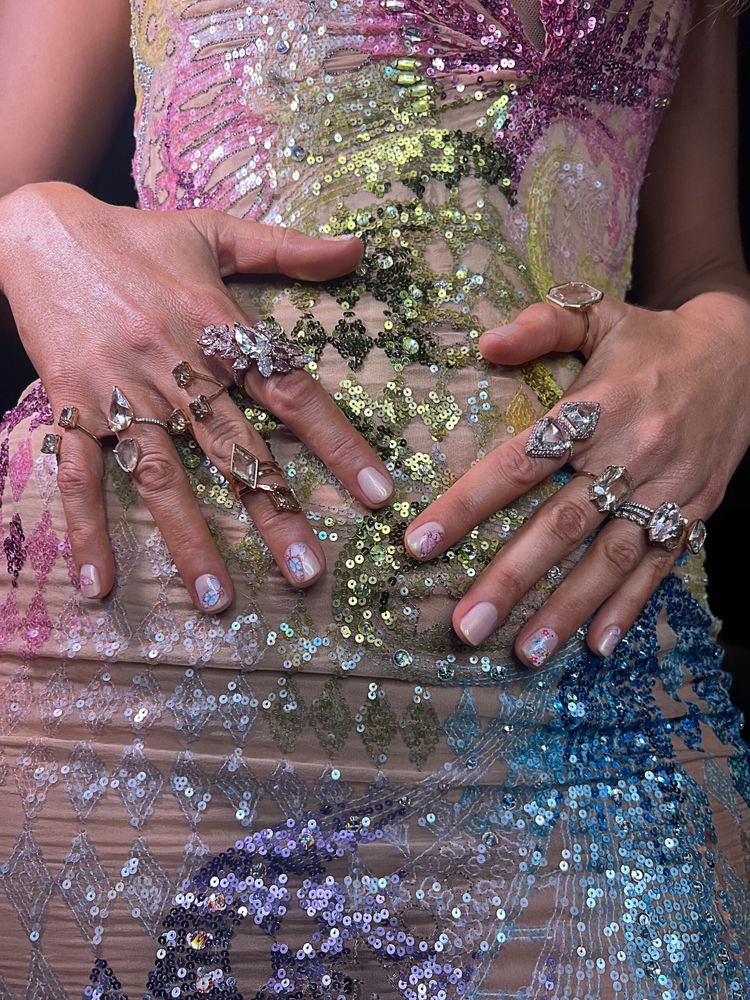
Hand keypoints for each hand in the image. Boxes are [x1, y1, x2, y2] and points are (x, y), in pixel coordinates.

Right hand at [0, 182, 393, 610]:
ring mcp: (120, 394)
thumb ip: (289, 249)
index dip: (338, 445)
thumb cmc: (138, 236)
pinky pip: (80, 475)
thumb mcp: (217, 232)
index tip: (376, 496)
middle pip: (235, 451)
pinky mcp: (71, 407)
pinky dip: (86, 529)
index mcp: (218, 328)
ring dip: (190, 541)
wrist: (38, 230)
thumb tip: (359, 247)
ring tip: (218, 599)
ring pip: (162, 476)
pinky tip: (99, 583)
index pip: (292, 393)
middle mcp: (175, 368)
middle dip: (275, 513)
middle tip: (308, 574)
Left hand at [402, 288, 749, 664]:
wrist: (744, 356)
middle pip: (560, 524)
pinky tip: (598, 646)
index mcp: (598, 407)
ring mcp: (666, 488)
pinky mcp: (694, 510)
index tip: (419, 542)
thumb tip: (484, 343)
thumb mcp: (600, 314)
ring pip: (609, 557)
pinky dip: (629, 607)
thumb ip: (542, 324)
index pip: (520, 462)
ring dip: (566, 608)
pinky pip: (660, 565)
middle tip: (466, 626)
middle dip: (510, 579)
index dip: (468, 503)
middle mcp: (631, 453)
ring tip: (524, 652)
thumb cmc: (653, 340)